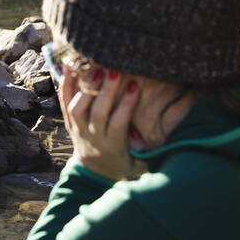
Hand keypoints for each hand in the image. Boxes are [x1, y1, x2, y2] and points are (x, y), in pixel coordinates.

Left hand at [60, 66, 144, 180]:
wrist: (94, 171)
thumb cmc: (123, 161)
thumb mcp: (138, 162)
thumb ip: (152, 151)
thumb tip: (175, 134)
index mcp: (113, 146)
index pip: (118, 123)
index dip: (126, 104)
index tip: (135, 85)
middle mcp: (93, 137)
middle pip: (97, 113)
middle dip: (107, 91)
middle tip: (115, 70)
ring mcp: (78, 130)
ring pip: (78, 108)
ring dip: (86, 88)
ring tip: (96, 69)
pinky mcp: (69, 123)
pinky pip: (64, 104)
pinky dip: (65, 85)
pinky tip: (69, 67)